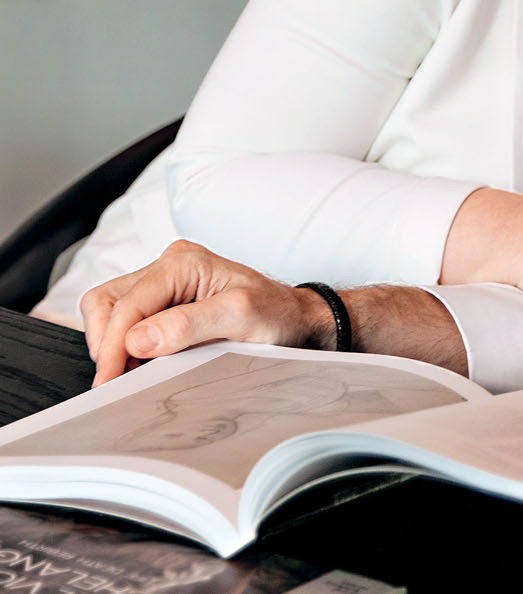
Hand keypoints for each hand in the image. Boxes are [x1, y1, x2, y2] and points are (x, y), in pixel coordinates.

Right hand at [81, 241, 329, 386]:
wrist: (294, 320)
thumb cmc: (276, 313)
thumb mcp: (241, 318)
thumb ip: (189, 325)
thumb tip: (139, 338)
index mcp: (183, 262)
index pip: (128, 303)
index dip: (113, 344)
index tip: (109, 382)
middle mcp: (169, 267)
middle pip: (107, 301)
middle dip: (106, 342)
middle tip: (114, 382)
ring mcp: (164, 285)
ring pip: (109, 310)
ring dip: (111, 344)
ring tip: (128, 374)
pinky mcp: (163, 305)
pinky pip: (124, 321)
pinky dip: (122, 345)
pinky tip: (138, 365)